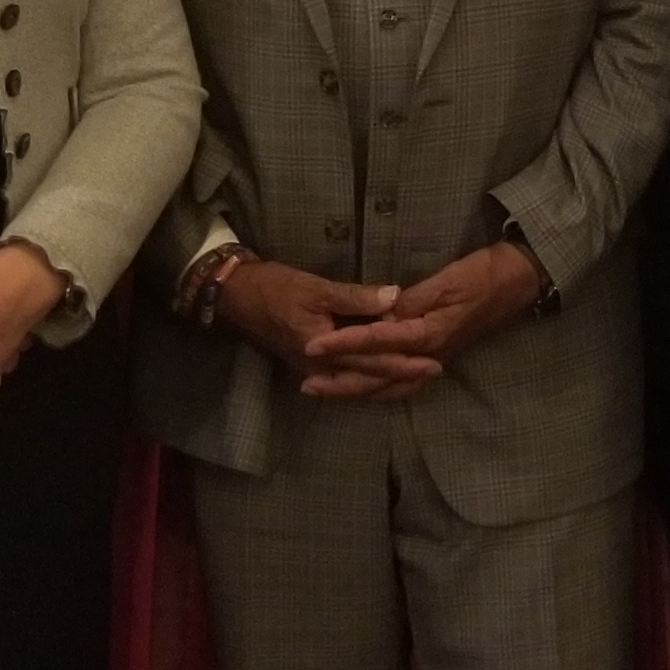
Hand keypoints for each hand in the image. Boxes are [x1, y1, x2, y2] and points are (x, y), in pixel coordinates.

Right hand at [213, 256, 414, 396]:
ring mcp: (313, 368)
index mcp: (325, 351)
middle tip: (434, 371)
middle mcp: (321, 368)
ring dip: (386, 380)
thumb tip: (395, 298)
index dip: (404, 362)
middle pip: (369, 378)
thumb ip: (356, 297)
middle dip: (402, 376)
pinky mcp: (310, 362)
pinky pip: (345, 376)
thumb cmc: (275, 288)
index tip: (433, 361)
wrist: (235, 295)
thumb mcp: (316, 288)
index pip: (373, 362)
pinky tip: (379, 374)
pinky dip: (365, 377)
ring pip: (357, 382)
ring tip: (415, 376)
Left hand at [300, 241, 543, 399]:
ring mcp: (434, 359)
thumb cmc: (483, 275)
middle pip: (378, 377)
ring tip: (325, 391)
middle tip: (306, 385)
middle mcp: (429, 355)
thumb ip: (412, 301)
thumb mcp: (447, 280)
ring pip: (390, 387)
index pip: (376, 342)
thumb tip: (381, 316)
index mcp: (428, 334)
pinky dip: (381, 390)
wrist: (517, 282)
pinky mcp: (436, 357)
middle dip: (341, 383)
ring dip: (357, 391)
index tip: (312, 345)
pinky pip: (404, 384)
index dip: (342, 344)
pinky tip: (365, 389)